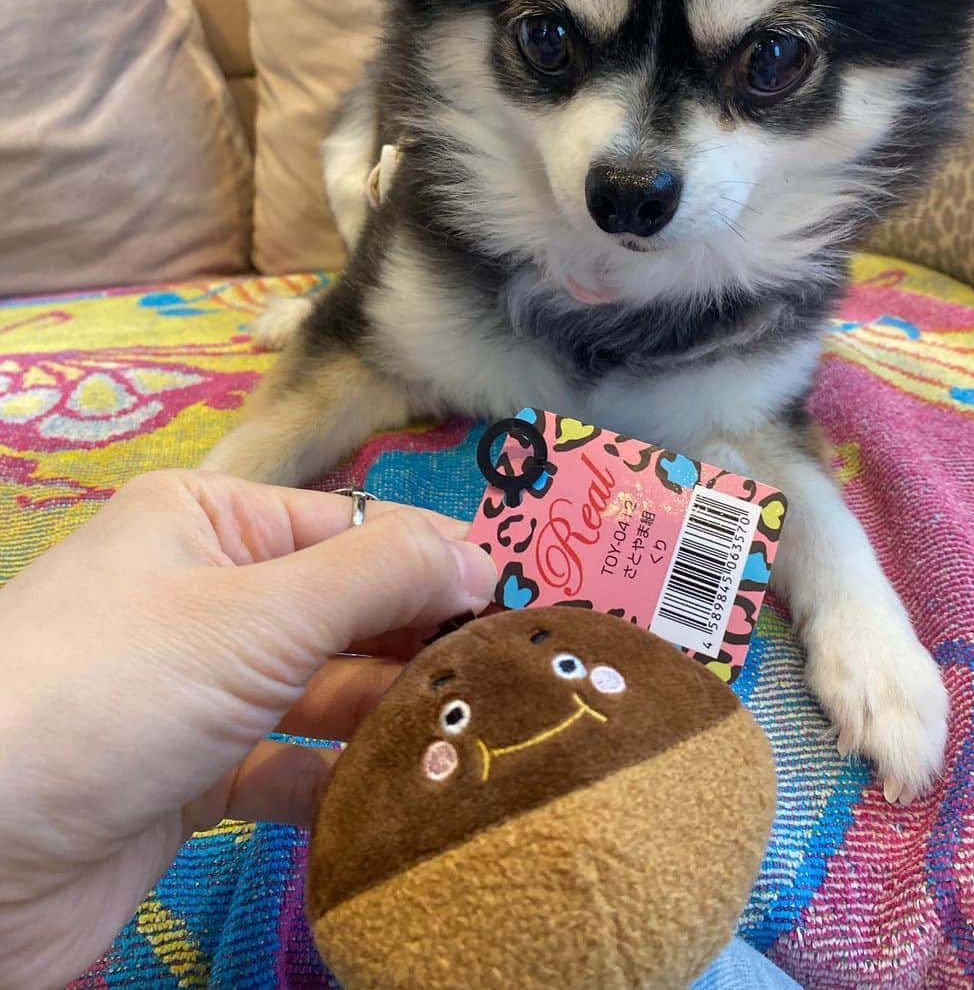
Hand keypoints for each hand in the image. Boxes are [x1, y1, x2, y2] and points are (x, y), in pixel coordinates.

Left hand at [0, 470, 495, 989]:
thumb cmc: (117, 689)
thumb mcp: (255, 613)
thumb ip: (377, 575)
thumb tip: (482, 556)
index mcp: (208, 521)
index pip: (347, 527)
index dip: (429, 564)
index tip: (511, 614)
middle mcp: (203, 594)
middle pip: (340, 609)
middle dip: (415, 645)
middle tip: (503, 688)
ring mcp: (196, 689)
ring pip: (320, 691)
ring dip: (386, 717)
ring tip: (470, 742)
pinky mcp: (188, 779)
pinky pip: (285, 765)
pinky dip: (336, 780)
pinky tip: (395, 797)